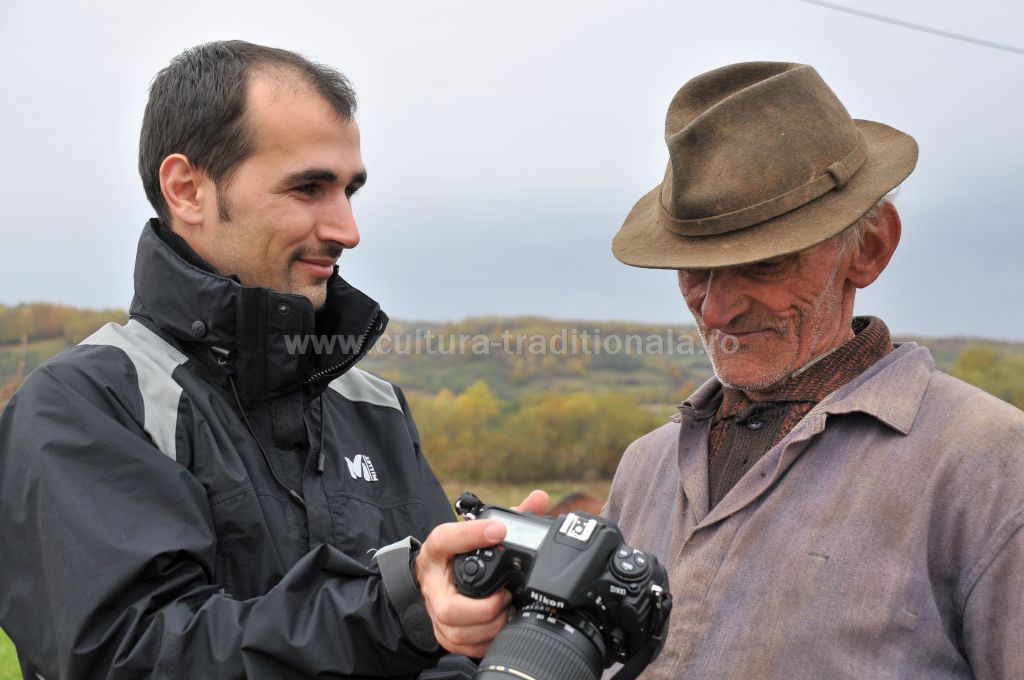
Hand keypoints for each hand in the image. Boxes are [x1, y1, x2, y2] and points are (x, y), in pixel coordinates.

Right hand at [415, 490, 548, 656]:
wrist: (431, 579)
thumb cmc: (456, 555)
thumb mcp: (475, 531)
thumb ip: (508, 515)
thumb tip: (539, 498)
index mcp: (438, 551)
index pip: (446, 539)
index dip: (472, 535)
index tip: (500, 529)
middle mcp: (433, 584)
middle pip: (450, 607)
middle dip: (485, 608)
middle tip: (506, 596)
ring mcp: (436, 613)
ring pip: (458, 631)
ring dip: (489, 625)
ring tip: (507, 610)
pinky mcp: (444, 634)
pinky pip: (465, 646)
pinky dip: (487, 639)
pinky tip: (500, 626)